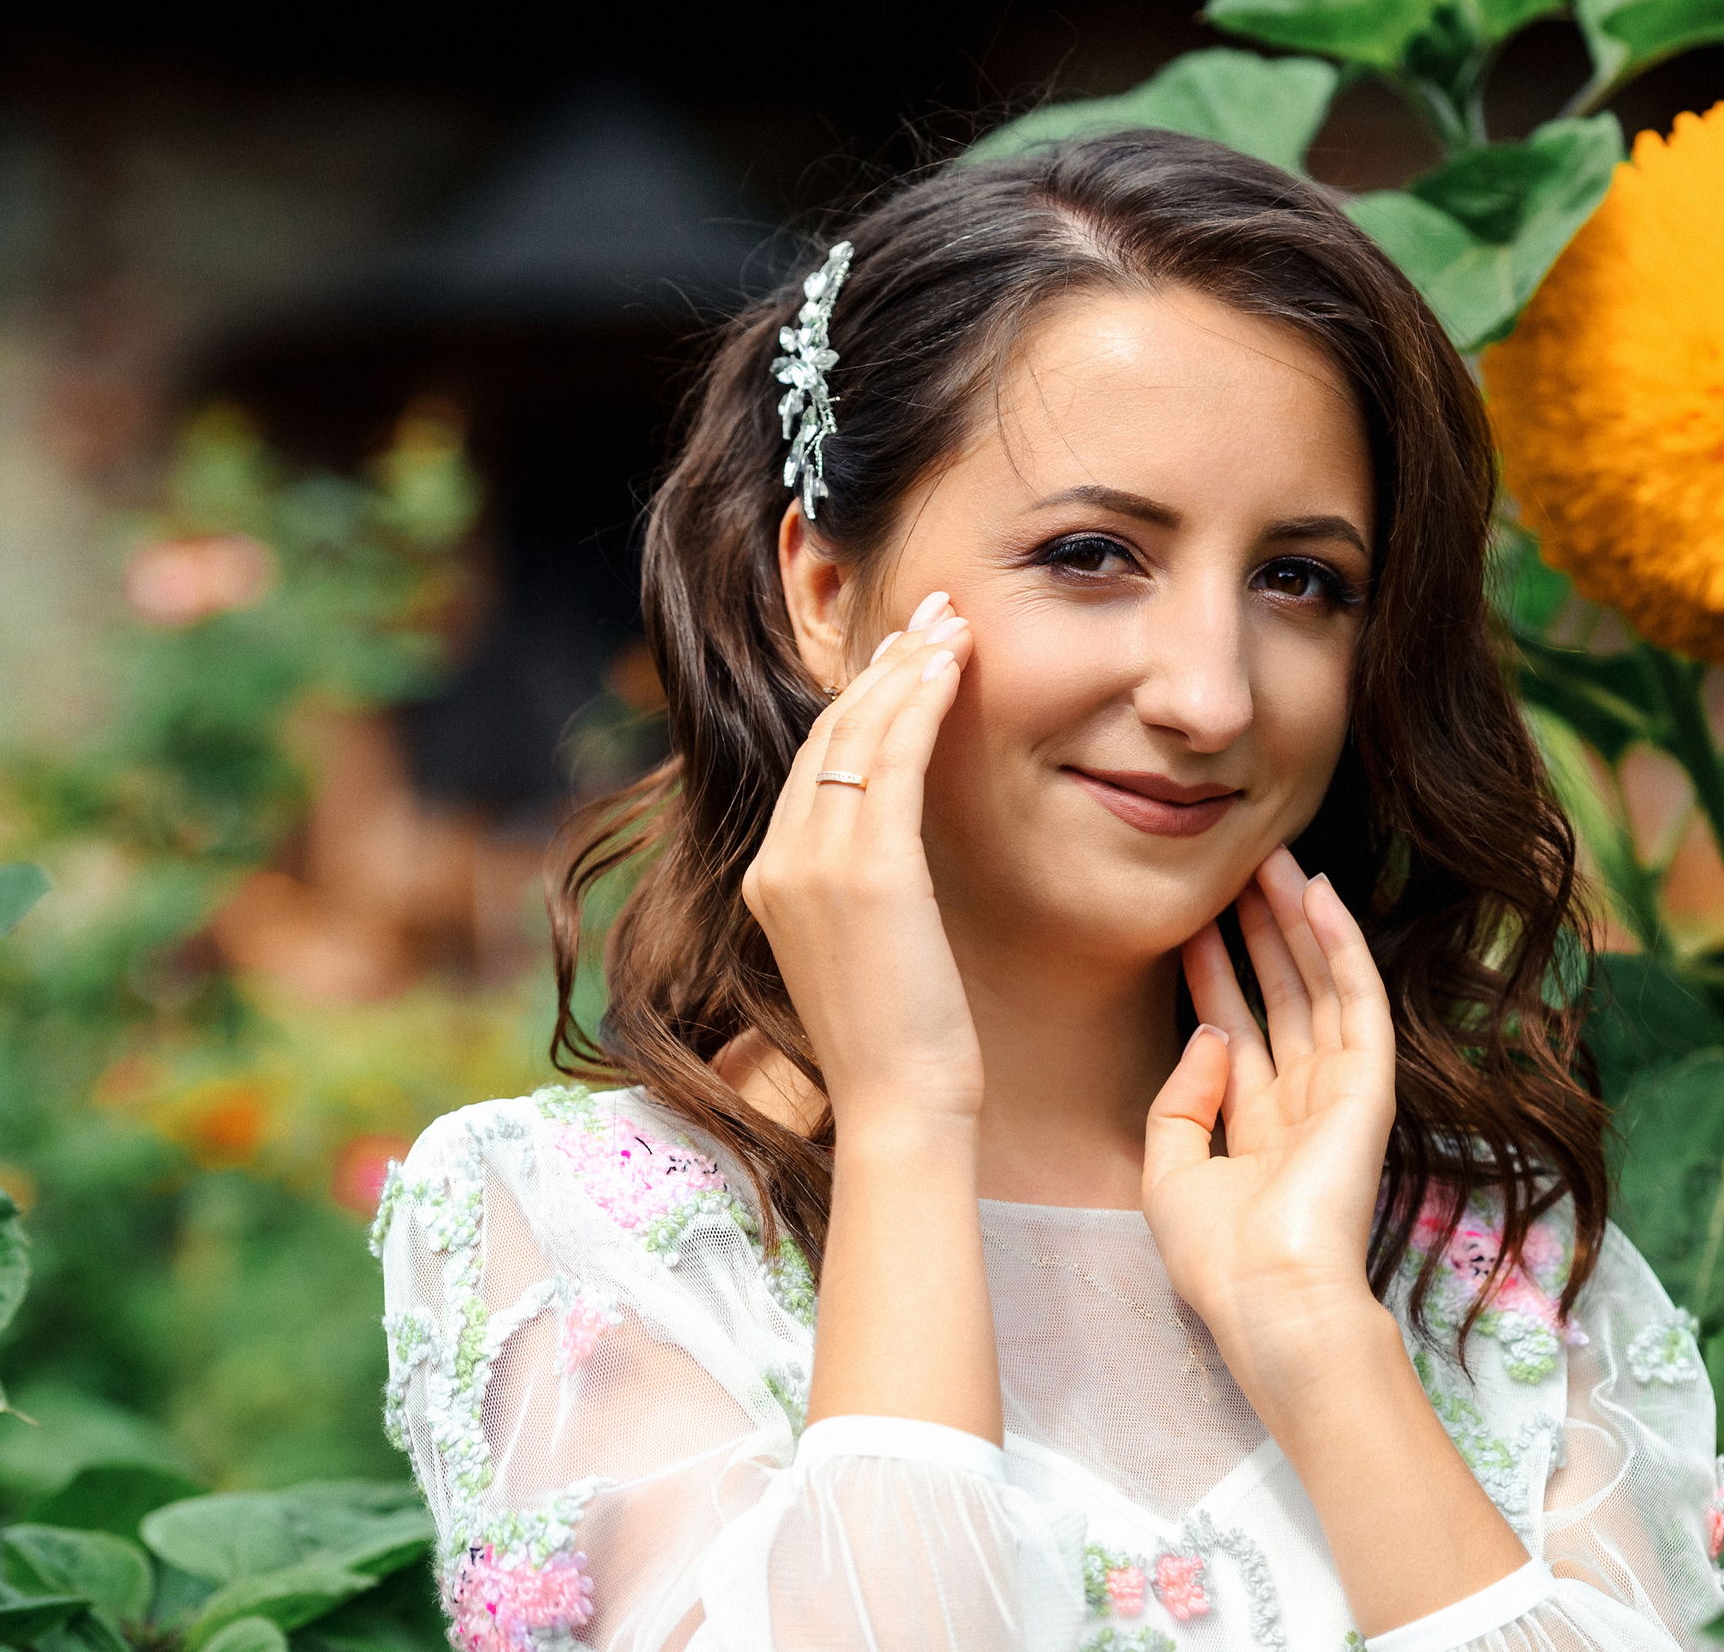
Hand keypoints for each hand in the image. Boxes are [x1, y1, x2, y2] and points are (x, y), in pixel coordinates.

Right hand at [741, 591, 980, 1143]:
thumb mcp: (866, 953)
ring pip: (855, 734)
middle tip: (931, 614)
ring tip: (953, 624)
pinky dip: (920, 702)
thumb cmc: (902, 1046)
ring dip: (907, 668)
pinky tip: (953, 667)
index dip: (859, 702)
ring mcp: (813, 866)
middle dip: (881, 666)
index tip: (902, 657)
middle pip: (826, 735)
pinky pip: (890, 761)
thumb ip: (861, 893)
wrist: (900, 1109)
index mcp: (770, 881)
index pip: (812, 766)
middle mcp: (777, 863)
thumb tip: (894, 859)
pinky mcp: (867, 872)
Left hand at [1141, 848, 1398, 1402]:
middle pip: (1282, 997)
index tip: (1192, 919)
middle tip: (1238, 868)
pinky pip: (1357, 1000)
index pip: (1238, 1030)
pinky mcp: (1368, 1088)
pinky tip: (1320, 894)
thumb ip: (1179, 1099)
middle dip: (1259, 933)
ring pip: (1320, 986)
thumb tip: (1210, 1030)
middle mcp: (1301, 1104)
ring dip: (1297, 923)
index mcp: (1256, 1130)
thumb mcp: (1168, 1173)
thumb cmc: (1219, 1259)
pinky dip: (1341, 945)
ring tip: (1272, 861)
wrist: (1272, 1303)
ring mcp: (1339, 1093)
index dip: (1215, 972)